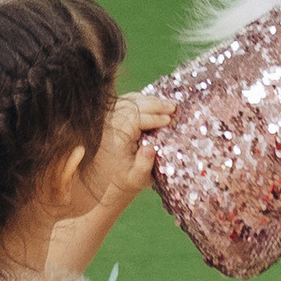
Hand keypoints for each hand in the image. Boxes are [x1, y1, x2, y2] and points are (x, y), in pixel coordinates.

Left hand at [90, 91, 173, 211]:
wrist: (107, 180)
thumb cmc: (125, 180)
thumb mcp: (137, 178)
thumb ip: (144, 165)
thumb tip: (151, 148)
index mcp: (115, 136)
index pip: (136, 118)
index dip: (154, 117)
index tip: (169, 120)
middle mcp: (109, 124)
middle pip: (134, 105)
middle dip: (155, 105)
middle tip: (173, 107)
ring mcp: (108, 118)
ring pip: (130, 100)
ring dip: (150, 101)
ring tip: (167, 105)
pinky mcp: (110, 117)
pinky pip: (126, 101)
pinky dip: (140, 100)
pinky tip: (153, 103)